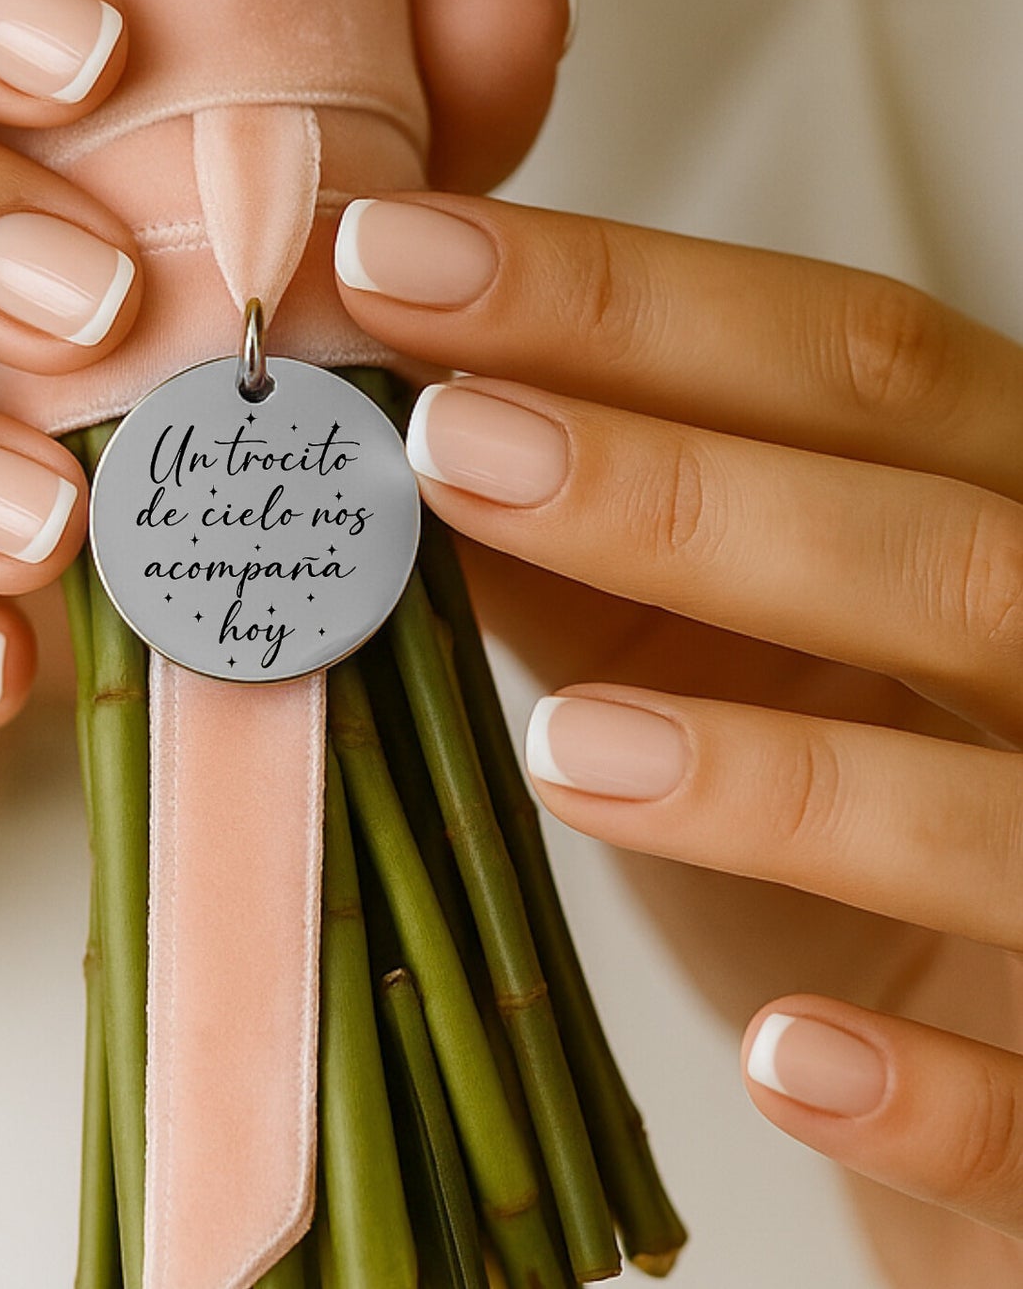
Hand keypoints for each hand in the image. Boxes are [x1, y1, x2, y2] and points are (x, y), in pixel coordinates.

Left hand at [336, 173, 1022, 1277]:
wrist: (983, 1050)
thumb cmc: (841, 821)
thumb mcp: (718, 651)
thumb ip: (591, 548)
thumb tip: (388, 428)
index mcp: (993, 511)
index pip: (851, 362)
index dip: (626, 303)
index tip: (402, 263)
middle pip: (939, 542)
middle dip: (679, 488)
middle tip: (447, 443)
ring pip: (1000, 806)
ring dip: (778, 774)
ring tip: (563, 746)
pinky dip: (921, 1086)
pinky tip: (779, 1054)